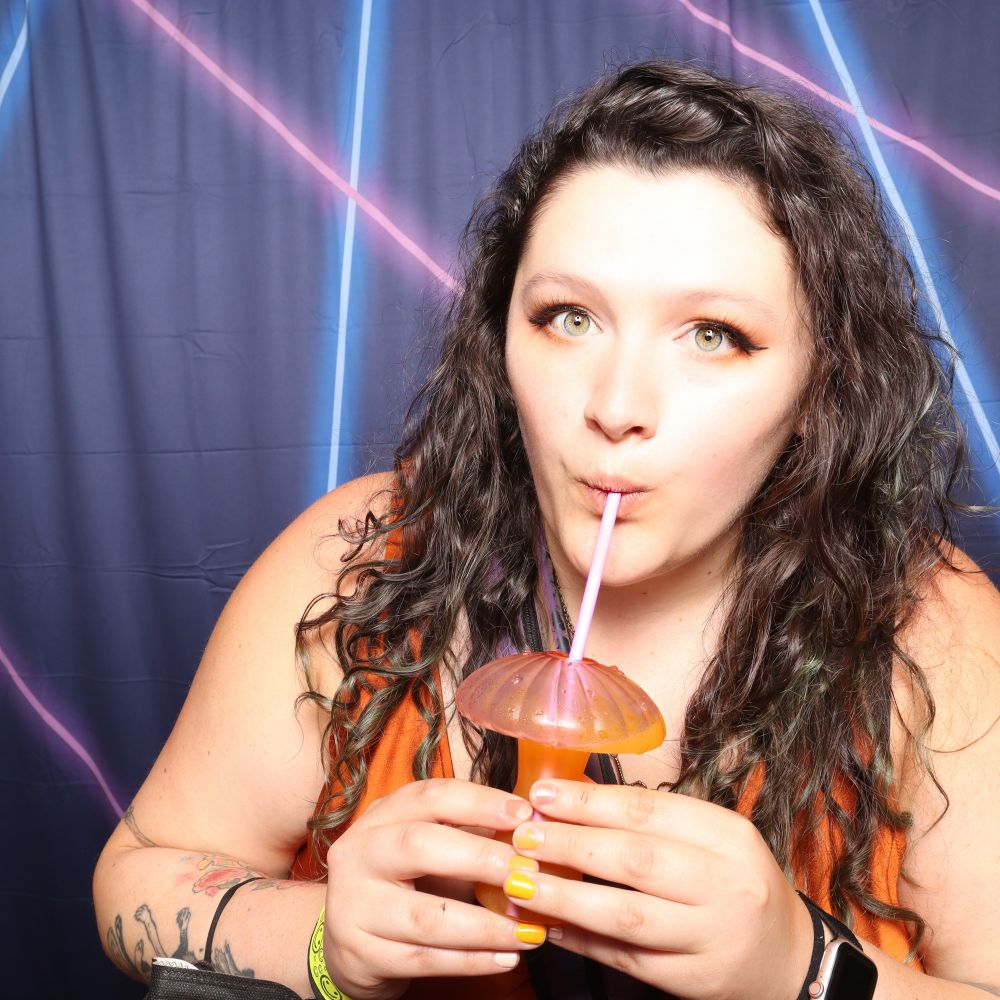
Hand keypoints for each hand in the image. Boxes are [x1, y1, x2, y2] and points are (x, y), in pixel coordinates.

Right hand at [323, 778, 546, 999]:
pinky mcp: (362, 954)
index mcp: (380, 816)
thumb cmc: (402, 882)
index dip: (479, 801)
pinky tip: (506, 958)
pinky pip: (425, 960)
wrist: (346, 939)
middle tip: (527, 872)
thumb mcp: (425, 846)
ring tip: (529, 929)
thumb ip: (469, 835)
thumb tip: (534, 832)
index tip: (524, 813)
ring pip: (427, 916)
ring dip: (486, 925)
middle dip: (481, 858)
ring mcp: (355, 906)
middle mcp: (359, 854)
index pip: (430, 796)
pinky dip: (471, 961)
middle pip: (420, 846)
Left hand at [502, 779, 813, 999]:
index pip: (647, 811)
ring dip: (566, 898)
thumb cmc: (735, 881)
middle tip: (522, 836)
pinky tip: (547, 924)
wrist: (788, 956)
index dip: (588, 802)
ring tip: (521, 883)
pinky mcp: (693, 980)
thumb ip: (646, 817)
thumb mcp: (709, 836)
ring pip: (627, 915)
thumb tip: (571, 791)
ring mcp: (709, 936)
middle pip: (634, 860)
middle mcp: (723, 884)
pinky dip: (582, 941)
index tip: (541, 794)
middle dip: (570, 845)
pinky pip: (627, 959)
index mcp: (726, 835)